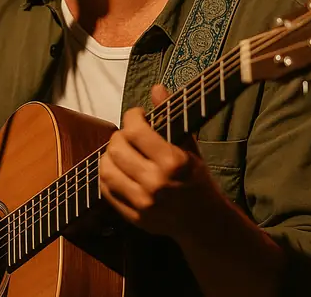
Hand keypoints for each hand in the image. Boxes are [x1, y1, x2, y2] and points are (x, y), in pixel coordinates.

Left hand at [98, 84, 221, 239]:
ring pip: (106, 170)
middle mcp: (156, 183)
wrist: (204, 223)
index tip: (137, 115)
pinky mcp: (134, 217)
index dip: (132, 116)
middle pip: (117, 149)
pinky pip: (106, 191)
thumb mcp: (191, 147)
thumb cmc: (197, 180)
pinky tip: (118, 171)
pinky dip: (107, 176)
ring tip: (120, 153)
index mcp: (173, 163)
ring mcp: (143, 203)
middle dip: (120, 136)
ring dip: (109, 156)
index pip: (136, 131)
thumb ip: (172, 117)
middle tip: (129, 135)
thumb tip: (156, 88)